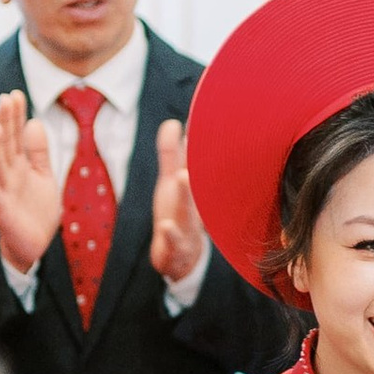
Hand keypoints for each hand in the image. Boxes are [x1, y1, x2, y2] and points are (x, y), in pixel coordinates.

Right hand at [0, 89, 61, 274]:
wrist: (35, 245)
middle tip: (5, 99)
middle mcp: (7, 174)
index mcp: (17, 164)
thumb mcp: (43, 176)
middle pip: (3, 145)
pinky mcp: (0, 211)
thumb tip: (34, 121)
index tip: (15, 94)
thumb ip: (38, 152)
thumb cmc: (36, 210)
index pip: (14, 135)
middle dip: (4, 123)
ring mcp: (2, 192)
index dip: (15, 116)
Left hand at [151, 119, 209, 284]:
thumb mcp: (170, 183)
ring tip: (182, 176)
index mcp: (194, 186)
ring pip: (187, 211)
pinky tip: (166, 226)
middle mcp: (194, 204)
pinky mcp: (176, 249)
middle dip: (196, 157)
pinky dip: (171, 236)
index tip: (207, 115)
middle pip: (196, 181)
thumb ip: (170, 154)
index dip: (200, 140)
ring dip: (185, 195)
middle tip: (196, 133)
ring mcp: (187, 227)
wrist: (183, 259)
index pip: (197, 161)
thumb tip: (172, 122)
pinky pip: (174, 243)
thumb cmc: (179, 215)